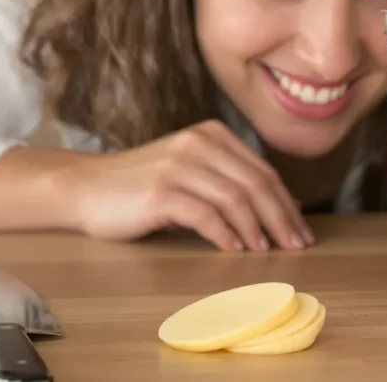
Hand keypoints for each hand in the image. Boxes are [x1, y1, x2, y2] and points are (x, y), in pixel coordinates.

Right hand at [67, 120, 314, 250]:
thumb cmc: (141, 186)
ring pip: (235, 199)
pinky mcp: (161, 191)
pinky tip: (235, 250)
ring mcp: (179, 165)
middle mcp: (198, 143)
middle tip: (296, 245)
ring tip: (268, 251)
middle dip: (281, 218)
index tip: (301, 230)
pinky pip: (205, 215)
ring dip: (257, 229)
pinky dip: (226, 234)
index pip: (263, 171)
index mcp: (212, 135)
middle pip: (255, 184)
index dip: (287, 203)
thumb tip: (284, 207)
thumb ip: (231, 180)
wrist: (85, 187)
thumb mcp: (192, 171)